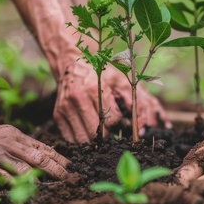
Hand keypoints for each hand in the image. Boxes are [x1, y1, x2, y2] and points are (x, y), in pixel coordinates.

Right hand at [0, 121, 68, 180]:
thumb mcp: (5, 134)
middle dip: (55, 169)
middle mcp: (8, 143)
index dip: (58, 157)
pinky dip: (17, 185)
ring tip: (51, 185)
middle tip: (66, 177)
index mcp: (16, 134)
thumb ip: (23, 144)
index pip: (42, 147)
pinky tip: (27, 190)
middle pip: (38, 157)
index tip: (70, 166)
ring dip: (39, 178)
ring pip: (23, 168)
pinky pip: (4, 178)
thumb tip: (46, 156)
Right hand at [54, 61, 169, 142]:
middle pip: (96, 132)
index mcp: (94, 88)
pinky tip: (88, 133)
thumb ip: (133, 98)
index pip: (111, 120)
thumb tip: (144, 122)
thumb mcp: (118, 78)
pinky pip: (70, 138)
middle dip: (107, 137)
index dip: (119, 124)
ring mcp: (65, 107)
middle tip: (112, 135)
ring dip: (94, 142)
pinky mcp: (58, 114)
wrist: (70, 60)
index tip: (122, 123)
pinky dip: (80, 140)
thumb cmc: (98, 70)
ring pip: (83, 139)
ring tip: (101, 136)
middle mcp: (77, 98)